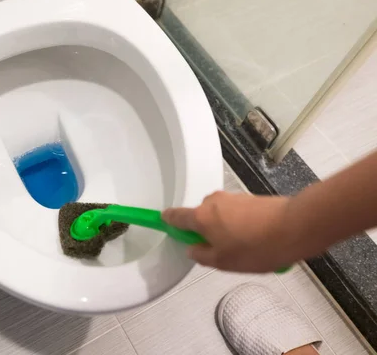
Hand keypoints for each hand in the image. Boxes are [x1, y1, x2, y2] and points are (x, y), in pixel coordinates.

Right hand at [162, 192, 300, 272]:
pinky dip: (243, 227)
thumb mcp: (223, 262)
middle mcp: (214, 202)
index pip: (175, 216)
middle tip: (220, 251)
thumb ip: (201, 255)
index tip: (163, 223)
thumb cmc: (256, 247)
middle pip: (200, 216)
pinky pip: (238, 215)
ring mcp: (234, 198)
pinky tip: (259, 242)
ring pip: (221, 216)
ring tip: (246, 250)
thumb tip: (193, 248)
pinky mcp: (251, 199)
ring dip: (227, 230)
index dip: (167, 221)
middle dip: (206, 231)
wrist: (296, 227)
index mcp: (201, 217)